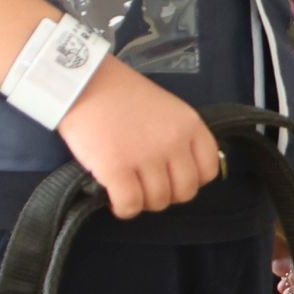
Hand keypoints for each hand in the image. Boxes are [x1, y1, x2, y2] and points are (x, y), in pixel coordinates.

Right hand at [59, 55, 221, 220]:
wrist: (84, 84)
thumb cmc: (122, 95)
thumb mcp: (167, 109)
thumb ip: (180, 136)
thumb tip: (179, 171)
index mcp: (190, 125)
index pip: (208, 170)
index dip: (192, 181)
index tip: (173, 178)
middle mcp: (174, 142)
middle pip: (185, 192)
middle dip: (167, 194)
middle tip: (148, 185)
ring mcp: (146, 156)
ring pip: (158, 201)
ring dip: (143, 201)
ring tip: (129, 188)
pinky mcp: (117, 168)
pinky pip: (131, 205)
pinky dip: (124, 209)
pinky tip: (115, 200)